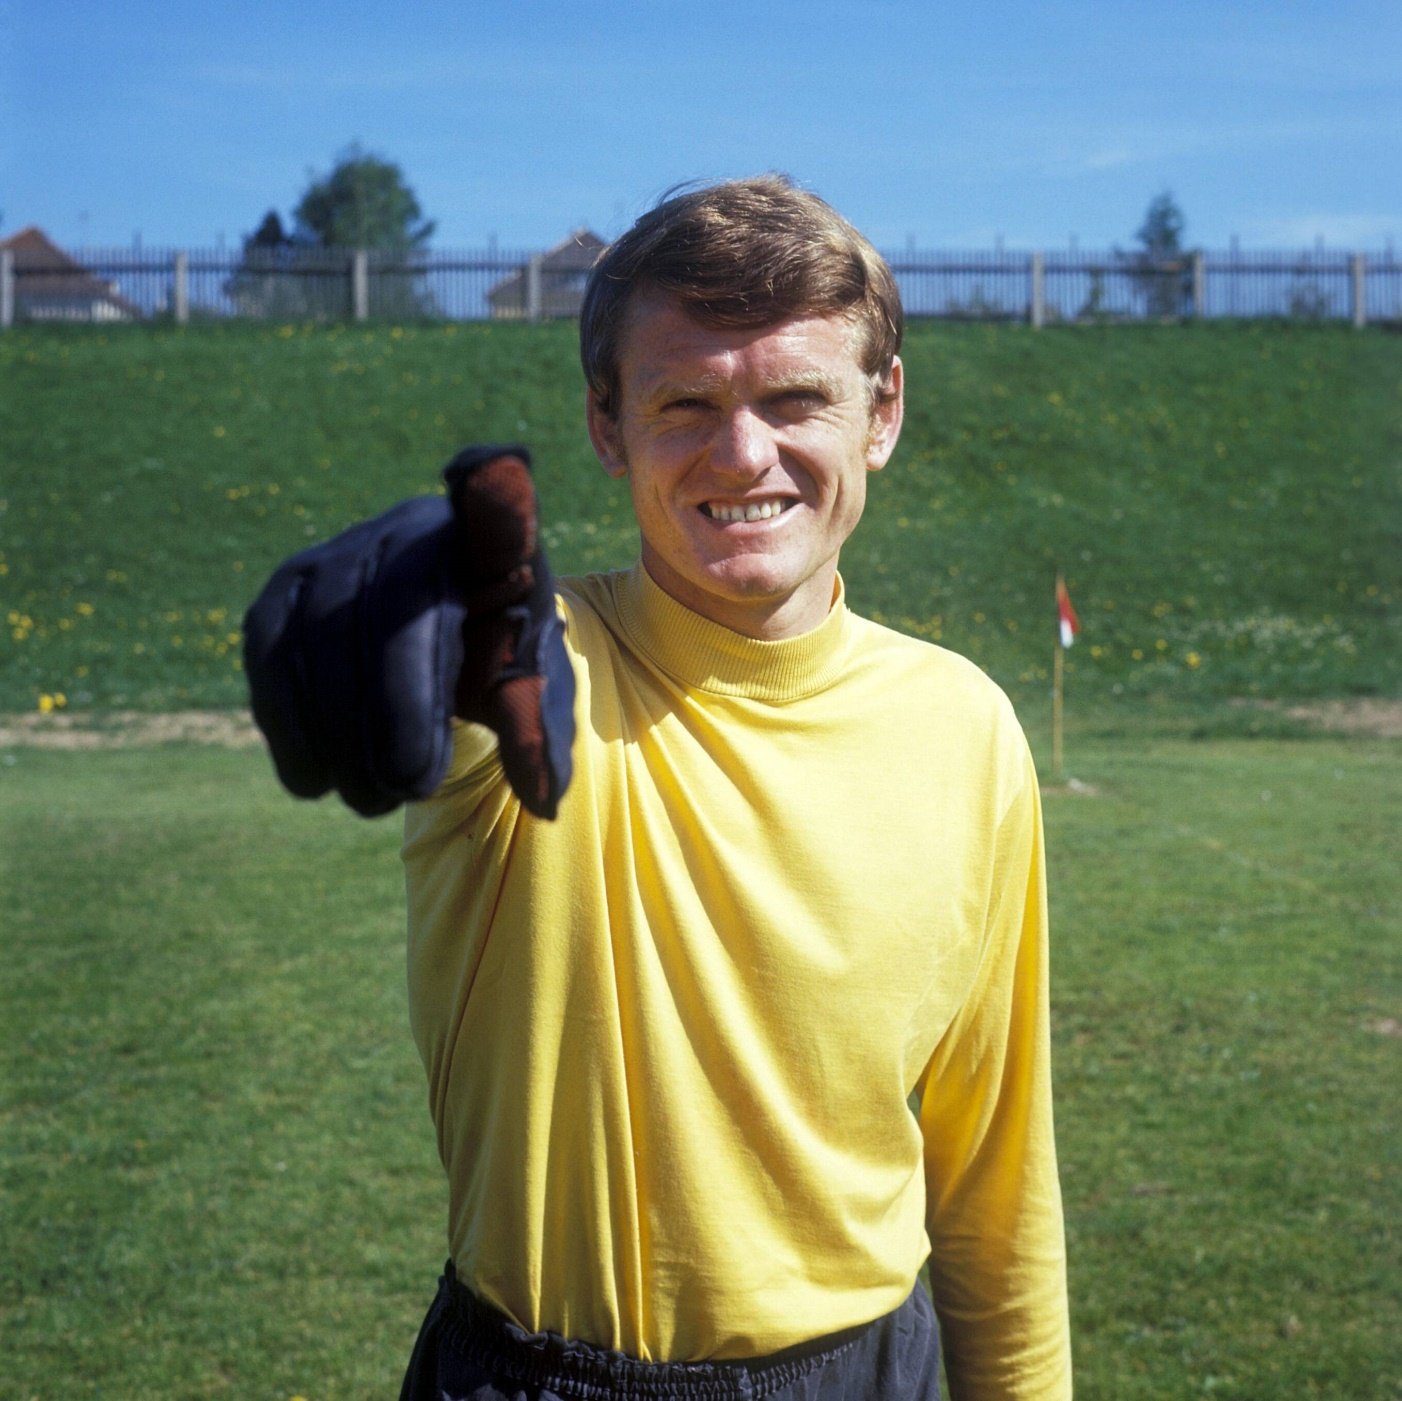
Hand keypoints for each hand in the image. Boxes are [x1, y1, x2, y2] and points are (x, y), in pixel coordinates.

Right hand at [242, 445, 574, 818]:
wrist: (445, 632)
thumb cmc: (499, 656)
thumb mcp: (528, 687)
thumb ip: (536, 730)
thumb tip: (544, 800)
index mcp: (489, 540)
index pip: (497, 509)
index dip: (495, 492)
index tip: (501, 466)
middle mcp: (410, 528)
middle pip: (389, 610)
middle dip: (392, 711)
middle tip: (409, 788)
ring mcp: (340, 551)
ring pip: (318, 635)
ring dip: (336, 730)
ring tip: (369, 799)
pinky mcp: (287, 588)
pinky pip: (271, 650)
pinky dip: (287, 720)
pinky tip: (312, 779)